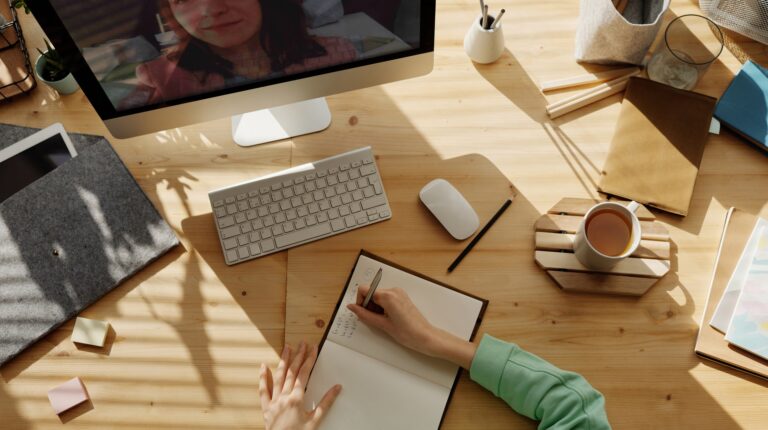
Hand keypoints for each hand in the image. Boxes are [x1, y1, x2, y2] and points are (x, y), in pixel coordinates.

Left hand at [259, 342, 341, 429]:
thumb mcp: (315, 420)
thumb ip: (326, 403)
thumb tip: (337, 388)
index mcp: (296, 399)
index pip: (304, 374)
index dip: (309, 359)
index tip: (313, 348)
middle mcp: (284, 397)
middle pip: (292, 372)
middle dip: (298, 356)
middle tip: (302, 343)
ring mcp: (274, 401)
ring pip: (278, 377)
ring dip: (283, 361)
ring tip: (287, 348)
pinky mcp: (266, 408)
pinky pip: (263, 390)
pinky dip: (262, 377)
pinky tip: (263, 366)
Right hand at [347, 286, 477, 368]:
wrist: (426, 337)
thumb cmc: (407, 333)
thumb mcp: (382, 325)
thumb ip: (364, 315)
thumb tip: (351, 307)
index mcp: (388, 295)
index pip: (364, 289)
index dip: (360, 301)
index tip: (363, 313)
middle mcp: (393, 290)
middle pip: (371, 292)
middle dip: (368, 305)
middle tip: (374, 320)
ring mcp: (399, 293)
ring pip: (378, 296)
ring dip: (375, 307)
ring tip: (383, 321)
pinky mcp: (402, 297)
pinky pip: (386, 298)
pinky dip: (382, 307)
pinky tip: (388, 318)